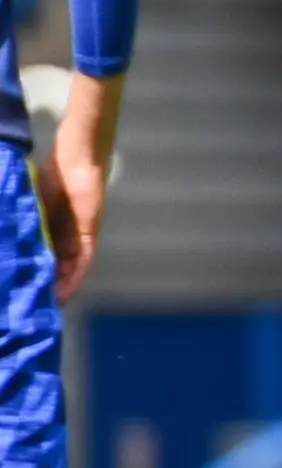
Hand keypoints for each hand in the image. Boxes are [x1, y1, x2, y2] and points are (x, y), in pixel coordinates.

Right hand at [28, 151, 80, 305]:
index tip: (13, 297)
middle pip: (52, 270)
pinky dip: (72, 279)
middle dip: (40, 290)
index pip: (36, 260)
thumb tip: (3, 233)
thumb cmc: (51, 173)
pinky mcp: (88, 234)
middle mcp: (63, 237)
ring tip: (43, 311)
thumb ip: (20, 220)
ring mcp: (77, 237)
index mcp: (46, 230)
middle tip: (24, 312)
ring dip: (57, 290)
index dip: (27, 278)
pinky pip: (81, 262)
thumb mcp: (27, 203)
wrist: (77, 156)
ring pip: (67, 271)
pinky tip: (63, 295)